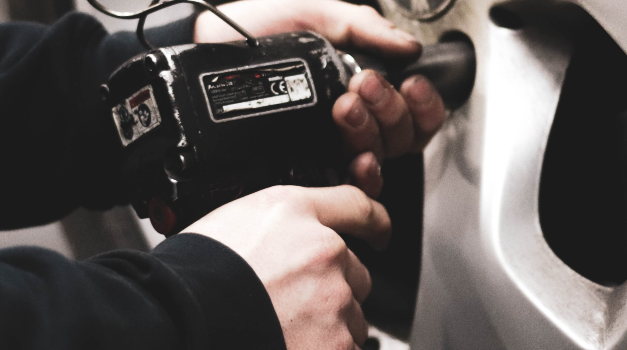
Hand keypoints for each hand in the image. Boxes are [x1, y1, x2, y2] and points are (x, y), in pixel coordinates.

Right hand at [182, 185, 390, 349]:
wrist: (176, 321)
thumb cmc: (189, 279)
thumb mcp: (228, 224)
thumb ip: (274, 229)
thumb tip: (288, 246)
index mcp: (294, 213)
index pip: (355, 205)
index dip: (373, 220)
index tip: (379, 230)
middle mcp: (322, 250)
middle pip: (355, 271)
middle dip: (333, 289)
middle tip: (289, 306)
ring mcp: (333, 299)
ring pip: (352, 316)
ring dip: (330, 326)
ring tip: (282, 331)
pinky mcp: (336, 344)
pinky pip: (346, 347)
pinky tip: (289, 346)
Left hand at [195, 0, 446, 197]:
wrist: (202, 49)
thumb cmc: (250, 31)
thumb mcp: (313, 13)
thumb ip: (362, 26)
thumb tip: (409, 46)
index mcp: (358, 84)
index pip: (412, 109)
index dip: (424, 102)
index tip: (411, 83)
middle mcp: (350, 121)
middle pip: (402, 135)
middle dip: (390, 108)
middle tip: (362, 83)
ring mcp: (329, 147)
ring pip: (380, 157)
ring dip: (372, 131)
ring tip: (346, 105)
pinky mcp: (306, 167)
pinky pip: (350, 186)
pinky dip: (364, 173)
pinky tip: (358, 156)